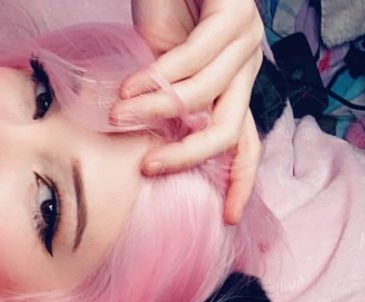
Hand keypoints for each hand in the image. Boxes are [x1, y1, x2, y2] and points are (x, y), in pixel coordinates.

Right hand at [112, 0, 264, 223]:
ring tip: (118, 116)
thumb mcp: (159, 66)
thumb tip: (142, 147)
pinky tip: (128, 89)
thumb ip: (160, 105)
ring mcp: (246, 40)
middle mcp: (247, 65)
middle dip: (187, 157)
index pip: (247, 143)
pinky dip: (155, 80)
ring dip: (155, 112)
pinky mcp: (234, 15)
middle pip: (228, 132)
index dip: (240, 181)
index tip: (229, 217)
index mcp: (234, 85)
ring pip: (204, 99)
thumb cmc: (164, 3)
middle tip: (148, 168)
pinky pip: (192, 62)